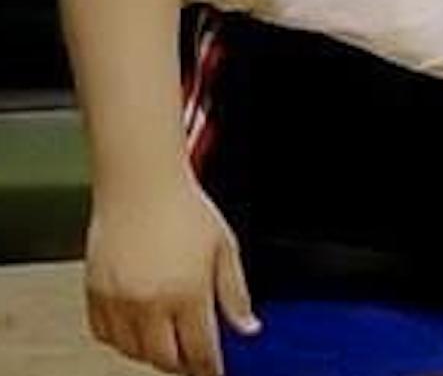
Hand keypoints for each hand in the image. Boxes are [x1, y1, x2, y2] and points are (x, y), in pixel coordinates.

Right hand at [85, 175, 257, 374]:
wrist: (140, 185)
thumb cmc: (184, 208)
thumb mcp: (226, 249)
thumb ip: (236, 293)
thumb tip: (247, 326)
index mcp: (186, 292)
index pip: (199, 349)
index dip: (210, 367)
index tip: (215, 372)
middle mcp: (149, 301)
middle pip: (164, 358)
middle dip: (182, 364)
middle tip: (194, 359)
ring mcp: (118, 300)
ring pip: (132, 351)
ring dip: (152, 354)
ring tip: (169, 342)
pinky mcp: (94, 294)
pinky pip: (104, 335)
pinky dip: (121, 340)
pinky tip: (138, 329)